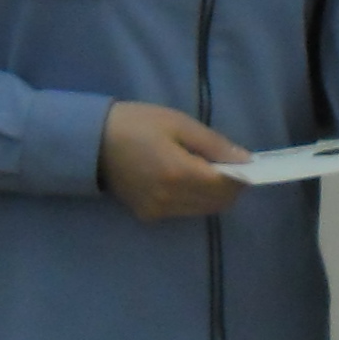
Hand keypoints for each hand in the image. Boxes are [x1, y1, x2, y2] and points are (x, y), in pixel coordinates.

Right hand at [99, 100, 247, 219]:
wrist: (92, 141)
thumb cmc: (136, 124)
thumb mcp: (178, 123)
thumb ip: (214, 144)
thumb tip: (246, 159)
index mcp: (179, 173)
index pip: (226, 186)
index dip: (242, 176)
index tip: (246, 162)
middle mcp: (170, 199)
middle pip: (218, 203)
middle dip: (230, 186)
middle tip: (227, 163)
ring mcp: (158, 211)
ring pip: (203, 210)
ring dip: (213, 194)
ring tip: (205, 169)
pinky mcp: (148, 216)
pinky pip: (184, 211)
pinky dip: (194, 199)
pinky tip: (185, 179)